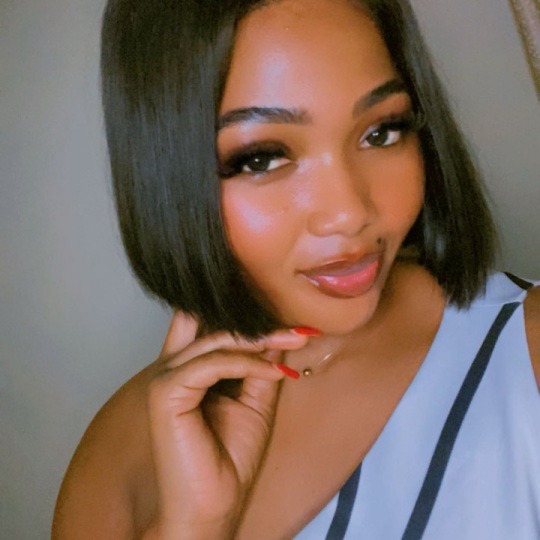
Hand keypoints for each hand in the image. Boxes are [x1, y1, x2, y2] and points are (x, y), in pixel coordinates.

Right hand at [145, 313, 307, 538]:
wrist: (214, 505)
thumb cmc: (229, 458)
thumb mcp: (255, 401)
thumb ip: (261, 366)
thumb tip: (277, 335)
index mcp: (188, 369)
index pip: (208, 323)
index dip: (244, 316)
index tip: (290, 323)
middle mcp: (172, 368)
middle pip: (217, 327)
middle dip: (262, 326)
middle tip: (300, 332)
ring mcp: (166, 378)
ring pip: (217, 340)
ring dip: (260, 340)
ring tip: (293, 343)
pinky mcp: (166, 392)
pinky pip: (213, 363)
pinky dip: (247, 363)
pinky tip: (274, 372)